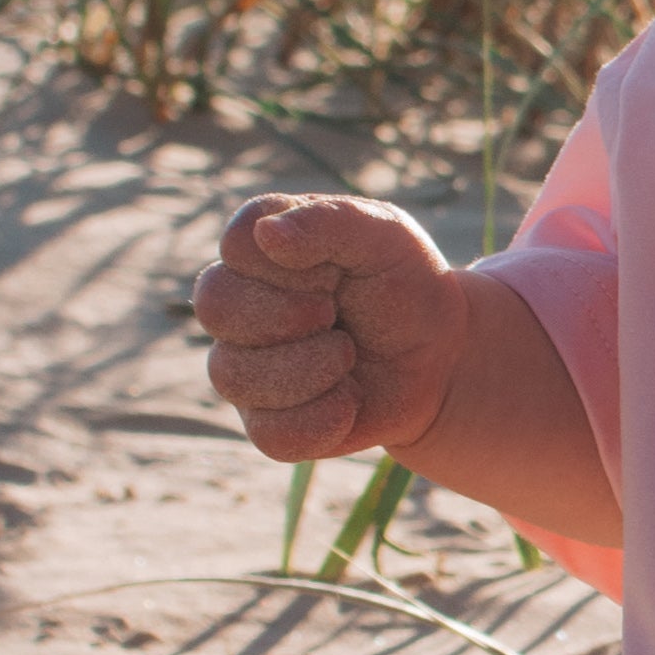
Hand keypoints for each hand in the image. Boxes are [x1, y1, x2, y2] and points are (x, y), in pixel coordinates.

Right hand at [193, 195, 469, 466]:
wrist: (440, 359)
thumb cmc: (406, 286)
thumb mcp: (388, 237)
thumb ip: (332, 221)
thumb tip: (269, 233)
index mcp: (261, 248)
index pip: (238, 242)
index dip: (291, 263)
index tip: (335, 271)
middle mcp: (238, 304)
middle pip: (214, 306)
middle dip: (290, 316)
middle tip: (336, 315)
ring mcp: (245, 366)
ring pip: (233, 376)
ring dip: (311, 369)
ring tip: (349, 356)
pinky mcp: (267, 423)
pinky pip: (271, 433)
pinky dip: (324, 419)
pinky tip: (350, 399)